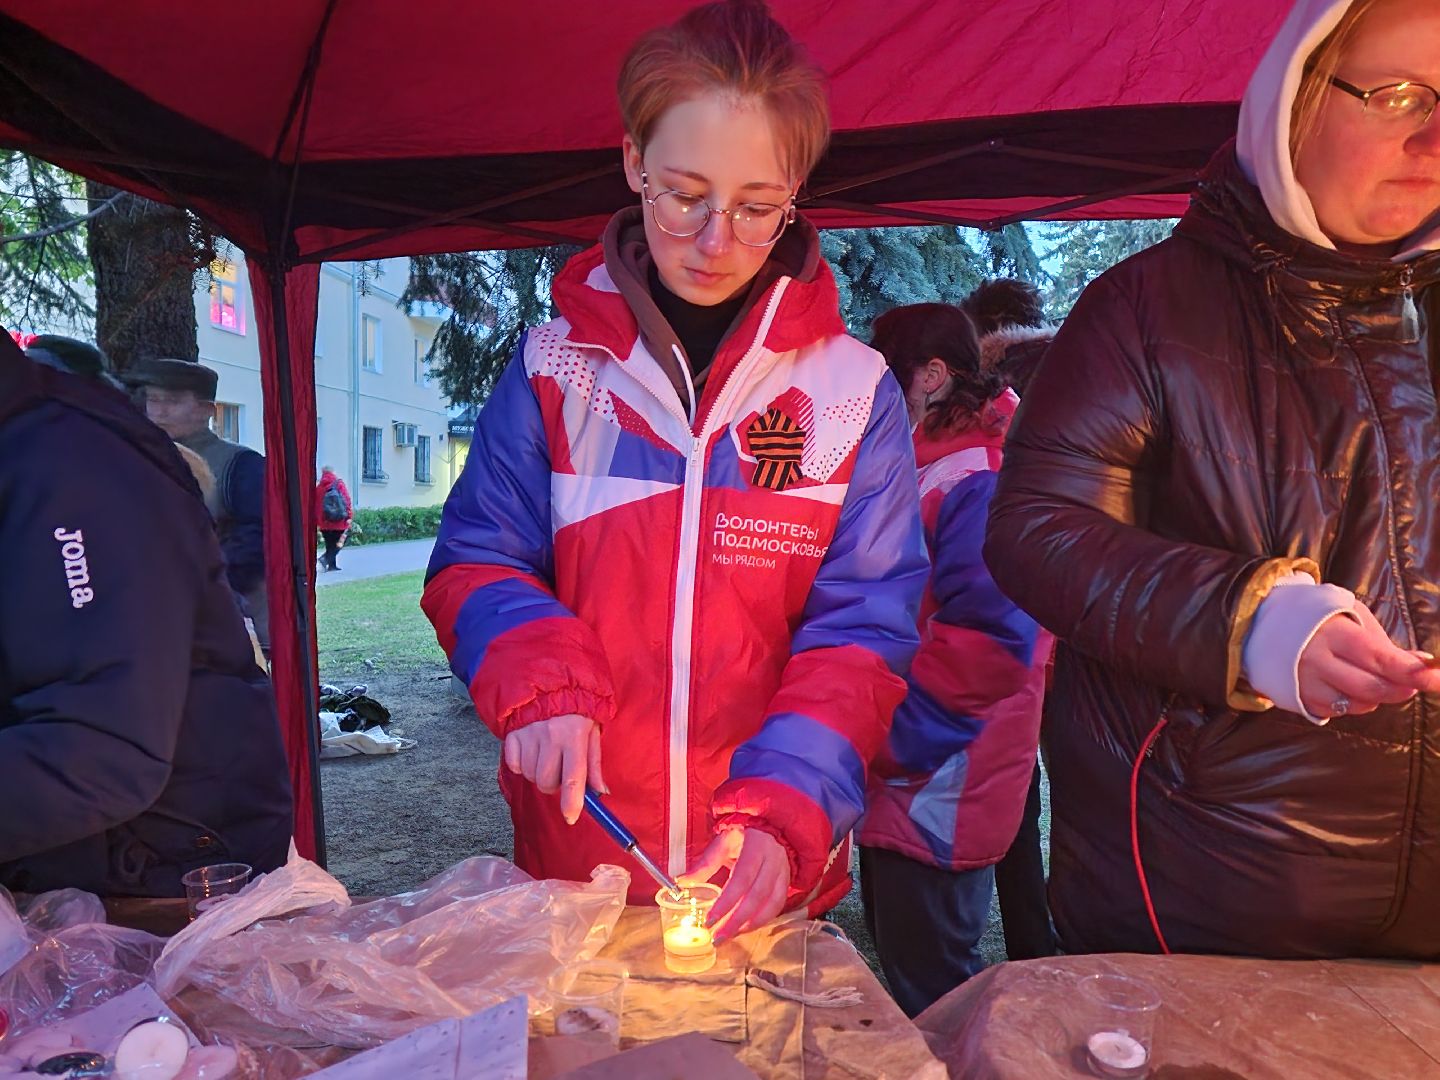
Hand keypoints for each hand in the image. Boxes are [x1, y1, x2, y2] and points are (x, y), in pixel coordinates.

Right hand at [502, 714, 605, 823]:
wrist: (548, 685)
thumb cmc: (575, 711)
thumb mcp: (592, 732)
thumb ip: (594, 763)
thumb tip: (600, 793)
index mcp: (574, 735)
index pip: (573, 777)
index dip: (571, 802)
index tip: (570, 817)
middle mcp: (550, 735)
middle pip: (546, 782)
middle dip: (554, 785)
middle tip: (559, 770)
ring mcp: (528, 734)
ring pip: (530, 776)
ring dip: (538, 774)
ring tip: (546, 756)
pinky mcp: (512, 734)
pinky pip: (514, 765)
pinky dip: (522, 764)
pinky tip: (531, 751)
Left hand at [679, 827, 790, 941]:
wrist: (769, 828)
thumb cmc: (743, 835)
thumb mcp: (722, 842)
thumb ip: (705, 864)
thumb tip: (682, 881)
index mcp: (756, 846)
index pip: (741, 879)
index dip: (726, 902)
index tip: (710, 920)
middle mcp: (773, 860)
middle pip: (756, 897)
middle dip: (735, 921)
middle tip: (717, 937)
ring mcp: (783, 872)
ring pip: (770, 905)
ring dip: (748, 925)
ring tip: (728, 935)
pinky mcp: (786, 882)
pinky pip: (776, 907)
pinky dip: (760, 921)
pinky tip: (744, 928)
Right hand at [1297, 604, 1439, 718]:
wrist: (1262, 628)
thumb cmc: (1316, 618)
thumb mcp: (1349, 614)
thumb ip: (1383, 641)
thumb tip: (1422, 663)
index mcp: (1332, 634)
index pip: (1380, 658)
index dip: (1413, 672)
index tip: (1437, 677)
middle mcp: (1316, 661)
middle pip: (1372, 688)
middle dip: (1402, 688)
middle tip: (1414, 683)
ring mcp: (1305, 684)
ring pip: (1359, 704)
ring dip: (1378, 695)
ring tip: (1372, 676)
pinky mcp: (1300, 700)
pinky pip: (1340, 711)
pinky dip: (1354, 702)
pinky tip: (1346, 683)